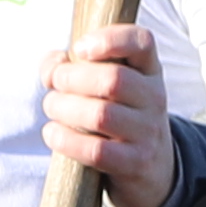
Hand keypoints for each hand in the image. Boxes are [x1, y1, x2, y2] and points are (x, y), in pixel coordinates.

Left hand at [43, 20, 179, 206]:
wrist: (150, 167)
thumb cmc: (114, 115)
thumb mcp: (103, 86)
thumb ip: (71, 66)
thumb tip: (52, 65)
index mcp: (148, 70)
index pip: (141, 42)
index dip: (110, 39)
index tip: (79, 48)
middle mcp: (154, 97)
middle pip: (113, 80)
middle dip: (70, 79)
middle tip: (54, 84)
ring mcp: (147, 131)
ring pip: (101, 115)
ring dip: (63, 109)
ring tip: (52, 108)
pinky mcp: (135, 162)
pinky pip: (96, 150)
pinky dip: (65, 139)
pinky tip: (53, 133)